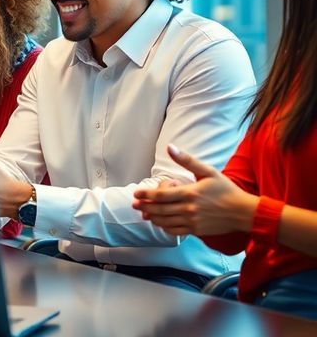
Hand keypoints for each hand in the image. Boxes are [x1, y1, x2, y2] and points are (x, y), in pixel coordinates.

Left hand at [132, 144, 257, 235]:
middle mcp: (189, 209)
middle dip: (144, 206)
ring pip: (165, 221)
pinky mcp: (196, 231)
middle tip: (134, 204)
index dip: (146, 194)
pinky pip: (175, 231)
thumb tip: (170, 147)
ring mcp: (192, 221)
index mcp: (190, 193)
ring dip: (152, 217)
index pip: (161, 195)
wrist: (243, 212)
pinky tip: (160, 222)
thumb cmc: (226, 189)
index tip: (136, 192)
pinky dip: (164, 227)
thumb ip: (187, 160)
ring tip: (144, 212)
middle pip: (160, 209)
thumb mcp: (208, 171)